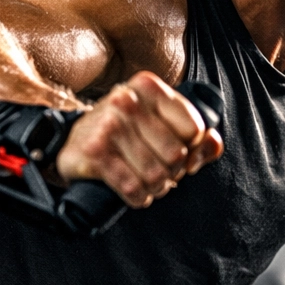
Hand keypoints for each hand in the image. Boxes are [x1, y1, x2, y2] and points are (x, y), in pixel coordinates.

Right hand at [56, 71, 223, 206]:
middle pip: (176, 156)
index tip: (178, 153)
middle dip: (172, 172)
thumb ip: (197, 135)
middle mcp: (126, 101)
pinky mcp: (94, 153)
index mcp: (147, 86)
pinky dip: (139, 197)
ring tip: (147, 182)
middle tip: (159, 171)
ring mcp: (108, 126)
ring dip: (155, 188)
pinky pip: (133, 188)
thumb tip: (213, 144)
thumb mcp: (160, 123)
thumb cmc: (124, 133)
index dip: (191, 149)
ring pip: (156, 176)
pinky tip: (134, 192)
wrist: (71, 142)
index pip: (194, 129)